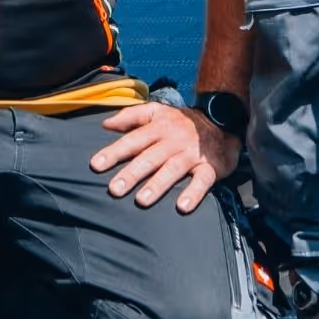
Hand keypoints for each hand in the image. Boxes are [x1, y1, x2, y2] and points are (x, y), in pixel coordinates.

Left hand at [84, 101, 230, 212]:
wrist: (222, 120)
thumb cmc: (182, 122)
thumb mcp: (158, 111)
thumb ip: (131, 116)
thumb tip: (105, 123)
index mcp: (159, 127)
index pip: (133, 140)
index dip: (114, 152)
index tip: (96, 165)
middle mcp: (174, 141)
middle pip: (150, 158)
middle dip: (132, 173)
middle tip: (114, 189)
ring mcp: (192, 154)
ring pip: (173, 169)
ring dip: (158, 185)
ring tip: (142, 201)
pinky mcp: (210, 166)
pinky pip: (203, 180)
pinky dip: (194, 193)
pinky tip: (182, 207)